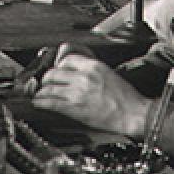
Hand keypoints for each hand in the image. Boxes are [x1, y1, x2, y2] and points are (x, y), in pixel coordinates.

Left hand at [31, 49, 150, 135]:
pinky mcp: (74, 108)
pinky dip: (40, 102)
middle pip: (53, 72)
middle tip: (46, 84)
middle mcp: (83, 77)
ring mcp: (77, 92)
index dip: (59, 66)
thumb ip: (89, 70)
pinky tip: (39, 103)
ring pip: (48, 87)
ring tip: (41, 94)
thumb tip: (74, 71)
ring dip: (42, 91)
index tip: (57, 71)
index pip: (66, 59)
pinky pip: (49, 102)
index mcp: (93, 66)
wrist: (134, 114)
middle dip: (47, 79)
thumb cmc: (125, 97)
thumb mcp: (108, 73)